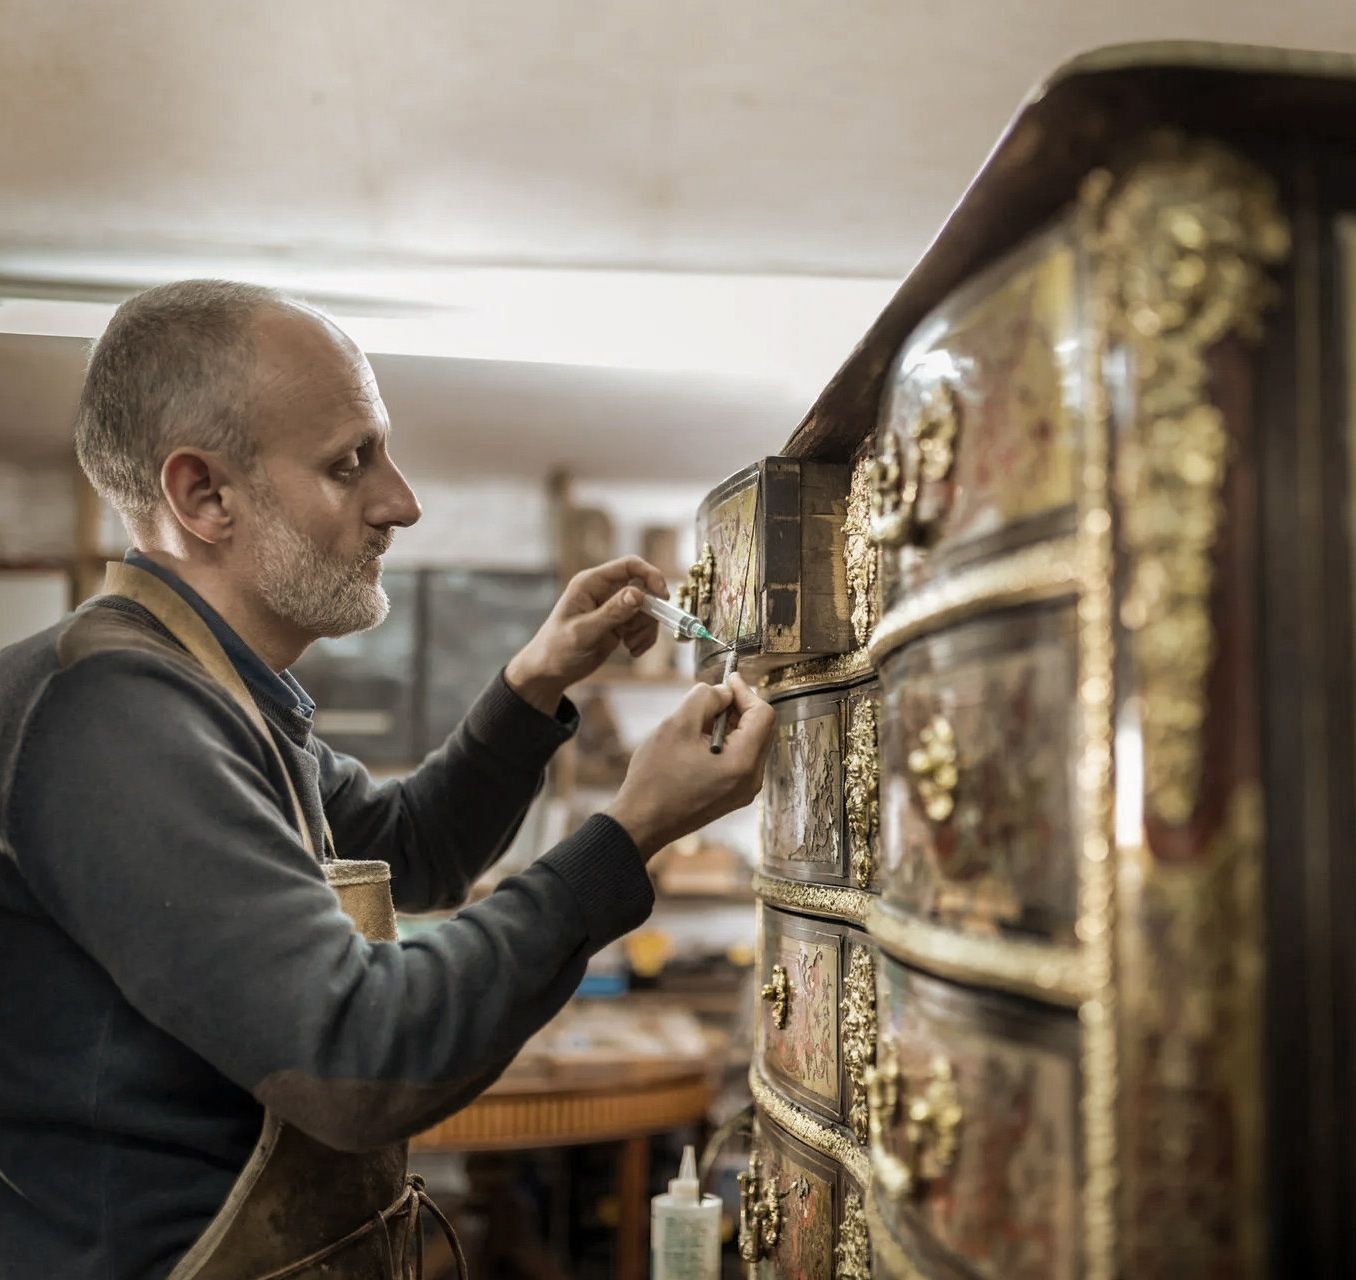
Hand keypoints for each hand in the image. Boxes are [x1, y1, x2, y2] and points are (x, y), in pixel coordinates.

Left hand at [505, 557, 669, 713]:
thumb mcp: (583, 632)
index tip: (663, 596)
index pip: (629, 566)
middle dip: (649, 611)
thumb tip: (638, 594)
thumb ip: (611, 612)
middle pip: (643, 588)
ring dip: (646, 628)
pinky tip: (632, 651)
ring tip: (632, 646)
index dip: (650, 575)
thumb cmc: (557, 649)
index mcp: (591, 583)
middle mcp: (604, 591)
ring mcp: (613, 608)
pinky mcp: (619, 624)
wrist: (550, 672)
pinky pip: (643, 625)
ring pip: (646, 609)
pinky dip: (644, 638)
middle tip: (641, 633)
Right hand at [605, 673, 774, 858]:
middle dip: (737, 708)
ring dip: (729, 725)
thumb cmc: (655, 778)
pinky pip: (738, 760)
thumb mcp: (677, 725)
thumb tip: (724, 692)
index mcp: (743, 763)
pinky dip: (724, 743)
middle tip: (711, 697)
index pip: (763, 714)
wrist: (641, 823)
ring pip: (748, 743)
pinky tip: (697, 742)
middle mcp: (751, 780)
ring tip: (699, 721)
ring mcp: (742, 792)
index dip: (745, 691)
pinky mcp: (731, 797)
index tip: (727, 679)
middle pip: (760, 729)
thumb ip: (705, 698)